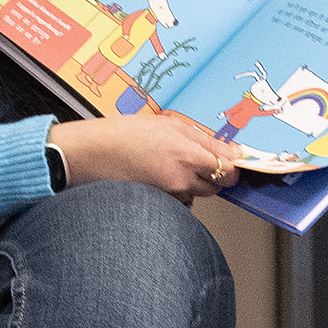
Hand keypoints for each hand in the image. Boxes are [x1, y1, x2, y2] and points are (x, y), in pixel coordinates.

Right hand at [50, 108, 237, 199]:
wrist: (93, 153)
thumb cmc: (125, 134)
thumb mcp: (169, 125)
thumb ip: (203, 139)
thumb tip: (229, 150)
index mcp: (189, 154)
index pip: (229, 168)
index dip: (234, 164)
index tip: (233, 160)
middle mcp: (183, 179)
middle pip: (217, 185)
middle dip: (215, 174)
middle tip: (201, 160)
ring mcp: (170, 194)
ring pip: (198, 193)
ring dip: (196, 182)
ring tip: (174, 165)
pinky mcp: (159, 203)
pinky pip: (179, 199)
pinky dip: (177, 190)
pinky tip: (160, 175)